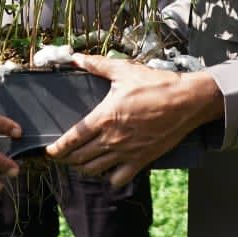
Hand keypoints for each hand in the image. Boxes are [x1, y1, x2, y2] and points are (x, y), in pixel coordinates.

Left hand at [46, 53, 221, 186]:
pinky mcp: (141, 160)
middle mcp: (112, 139)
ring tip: (81, 161)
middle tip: (64, 155)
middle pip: (79, 158)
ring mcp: (126, 152)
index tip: (50, 151)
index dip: (57, 149)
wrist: (187, 101)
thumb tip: (76, 57)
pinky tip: (108, 169)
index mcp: (104, 117)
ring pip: (95, 170)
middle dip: (67, 159)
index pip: (72, 139)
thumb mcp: (124, 71)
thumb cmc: (156, 85)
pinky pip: (117, 179)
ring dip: (84, 168)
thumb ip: (97, 65)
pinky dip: (109, 177)